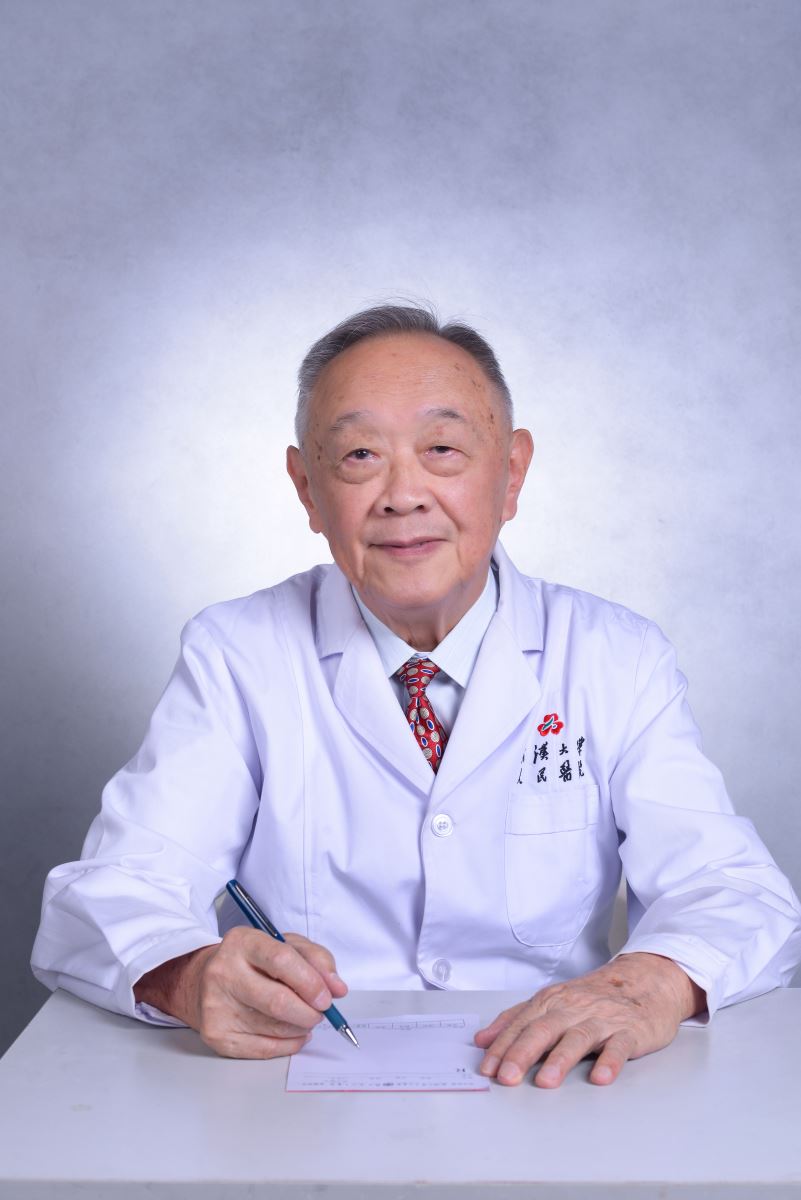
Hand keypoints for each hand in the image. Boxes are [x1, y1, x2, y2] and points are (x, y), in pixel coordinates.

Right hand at [133, 926, 347, 1058]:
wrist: (201, 981)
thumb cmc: (252, 961)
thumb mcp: (283, 944)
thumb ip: (315, 959)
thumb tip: (337, 988)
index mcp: (242, 942)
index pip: (282, 961)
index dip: (311, 982)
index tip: (327, 997)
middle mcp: (224, 972)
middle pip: (278, 1001)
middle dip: (309, 1012)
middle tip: (321, 1013)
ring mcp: (216, 1006)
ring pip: (274, 1028)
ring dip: (301, 1028)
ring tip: (305, 1019)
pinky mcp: (215, 1035)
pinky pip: (263, 1049)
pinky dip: (288, 1044)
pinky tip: (293, 1034)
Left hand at [475, 952, 705, 1088]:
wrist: (646, 979)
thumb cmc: (594, 996)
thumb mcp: (553, 1001)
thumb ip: (518, 1019)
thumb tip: (483, 1039)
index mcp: (552, 1000)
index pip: (522, 1024)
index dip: (502, 1046)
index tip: (486, 1068)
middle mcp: (574, 1007)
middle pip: (544, 1029)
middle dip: (523, 1053)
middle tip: (506, 1077)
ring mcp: (603, 1019)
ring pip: (579, 1037)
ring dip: (561, 1059)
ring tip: (545, 1082)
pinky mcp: (630, 1031)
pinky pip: (619, 1047)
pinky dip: (610, 1062)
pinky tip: (600, 1077)